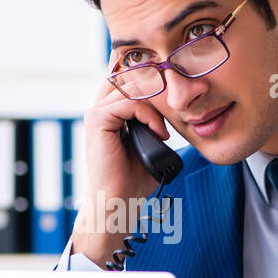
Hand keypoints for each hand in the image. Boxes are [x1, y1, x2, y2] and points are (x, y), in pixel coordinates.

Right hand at [70, 78, 172, 266]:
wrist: (119, 201)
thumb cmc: (135, 178)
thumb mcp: (152, 143)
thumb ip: (156, 121)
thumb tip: (179, 103)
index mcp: (111, 112)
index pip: (130, 78)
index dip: (153, 77)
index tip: (178, 83)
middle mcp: (100, 108)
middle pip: (130, 75)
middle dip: (158, 83)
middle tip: (181, 96)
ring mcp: (97, 113)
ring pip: (131, 87)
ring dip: (156, 103)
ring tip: (166, 126)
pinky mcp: (97, 121)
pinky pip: (128, 103)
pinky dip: (149, 115)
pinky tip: (159, 132)